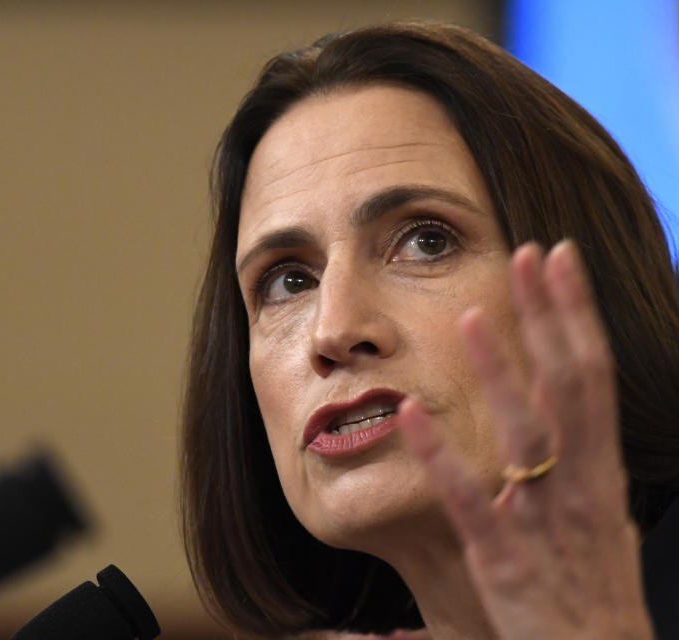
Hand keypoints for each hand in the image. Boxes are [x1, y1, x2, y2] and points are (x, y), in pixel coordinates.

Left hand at [398, 241, 653, 638]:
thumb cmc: (593, 599)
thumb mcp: (601, 527)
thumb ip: (583, 476)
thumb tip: (575, 435)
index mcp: (600, 475)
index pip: (592, 377)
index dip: (576, 315)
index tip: (559, 259)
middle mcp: (580, 489)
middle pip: (571, 387)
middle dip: (552, 317)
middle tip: (531, 252)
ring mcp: (543, 524)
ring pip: (524, 433)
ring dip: (499, 371)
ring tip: (470, 315)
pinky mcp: (506, 563)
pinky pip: (470, 503)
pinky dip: (441, 458)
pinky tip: (411, 415)